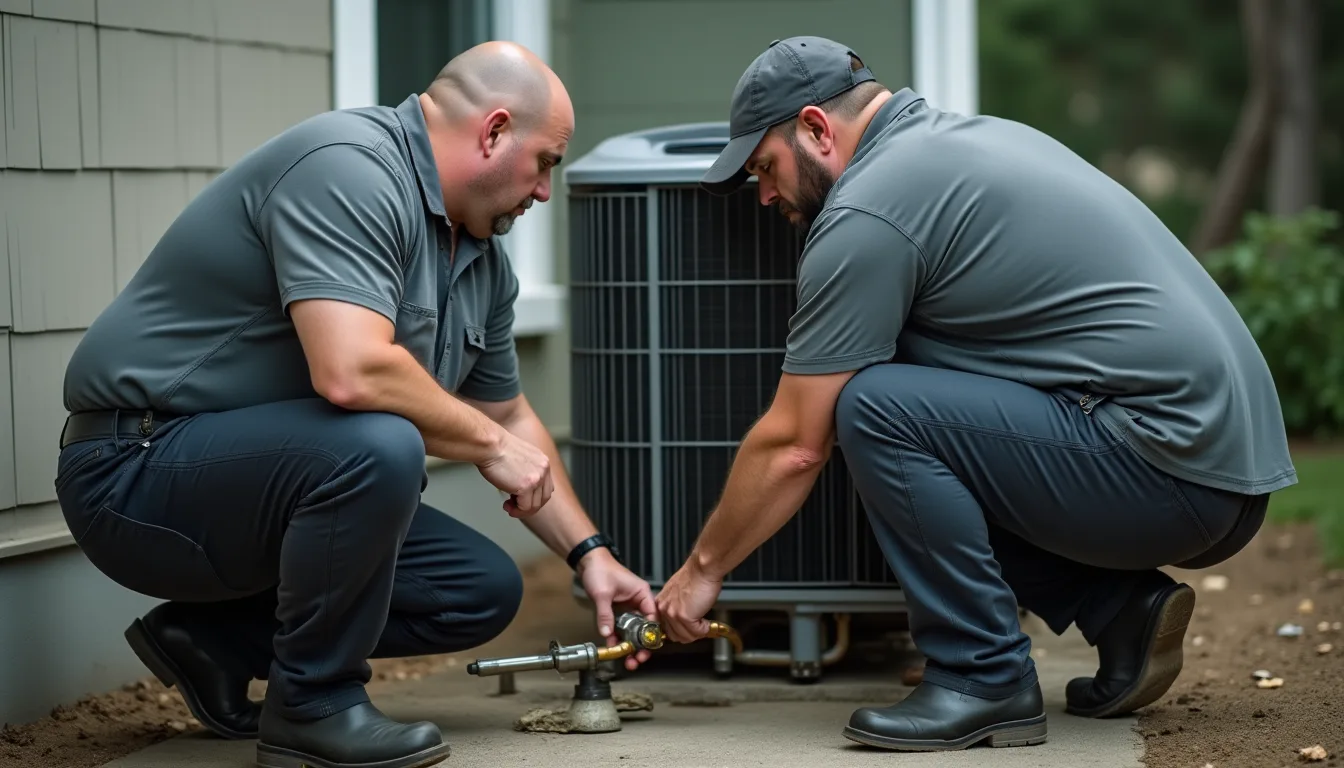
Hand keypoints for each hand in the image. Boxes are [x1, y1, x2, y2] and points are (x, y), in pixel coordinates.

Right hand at [476, 430, 552, 516]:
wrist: (490, 445)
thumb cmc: (496, 449)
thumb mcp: (520, 459)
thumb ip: (527, 471)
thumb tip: (522, 489)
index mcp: (543, 462)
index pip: (546, 487)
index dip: (534, 497)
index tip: (522, 499)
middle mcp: (544, 469)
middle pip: (543, 497)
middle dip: (529, 505)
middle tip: (515, 506)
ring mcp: (537, 478)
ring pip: (534, 505)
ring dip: (521, 509)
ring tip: (508, 506)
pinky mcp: (526, 486)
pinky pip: (525, 507)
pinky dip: (516, 510)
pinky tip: (507, 505)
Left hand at [577, 549, 656, 670]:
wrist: (587, 561)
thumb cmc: (600, 569)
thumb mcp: (602, 594)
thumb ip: (605, 615)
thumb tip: (607, 633)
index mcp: (642, 594)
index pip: (653, 617)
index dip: (650, 634)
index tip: (645, 648)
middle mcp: (638, 601)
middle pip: (645, 628)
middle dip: (641, 645)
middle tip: (637, 659)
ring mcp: (629, 607)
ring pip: (634, 630)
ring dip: (630, 645)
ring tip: (627, 660)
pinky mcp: (619, 610)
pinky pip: (621, 628)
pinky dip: (618, 637)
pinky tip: (614, 646)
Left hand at [654, 559, 722, 643]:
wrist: (703, 567)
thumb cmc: (696, 575)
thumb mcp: (679, 593)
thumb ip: (677, 606)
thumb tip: (684, 621)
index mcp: (661, 603)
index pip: (666, 628)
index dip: (680, 631)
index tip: (688, 631)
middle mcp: (663, 608)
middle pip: (674, 635)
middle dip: (689, 635)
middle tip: (698, 630)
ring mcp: (672, 613)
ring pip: (685, 636)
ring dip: (697, 634)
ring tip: (704, 626)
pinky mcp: (684, 616)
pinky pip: (696, 632)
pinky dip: (704, 630)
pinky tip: (707, 624)